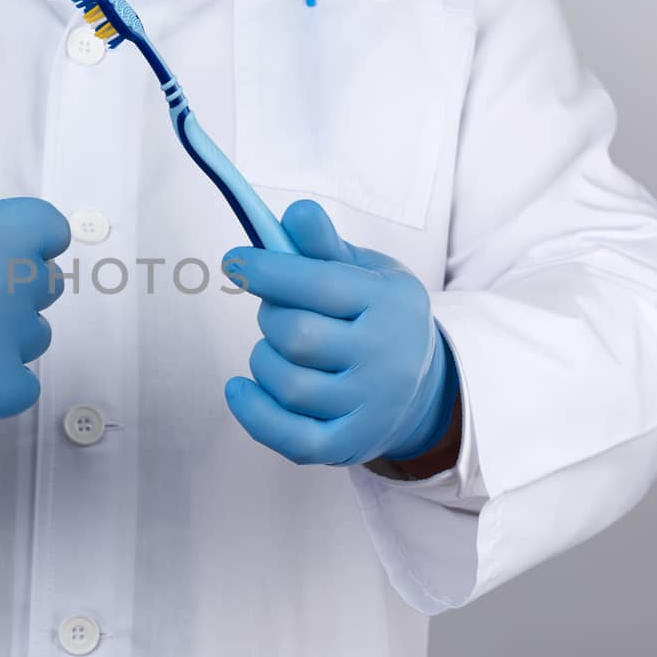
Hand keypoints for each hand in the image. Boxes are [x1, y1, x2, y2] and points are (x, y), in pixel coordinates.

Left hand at [221, 200, 457, 465]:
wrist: (422, 387)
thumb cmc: (376, 317)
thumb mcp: (365, 271)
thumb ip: (325, 245)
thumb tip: (296, 212)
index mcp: (390, 303)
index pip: (319, 283)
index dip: (267, 270)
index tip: (234, 261)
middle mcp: (385, 357)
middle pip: (297, 335)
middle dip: (270, 317)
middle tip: (276, 312)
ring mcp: (369, 406)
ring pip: (288, 384)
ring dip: (262, 361)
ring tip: (275, 349)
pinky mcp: (349, 445)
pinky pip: (290, 438)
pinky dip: (254, 413)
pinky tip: (240, 388)